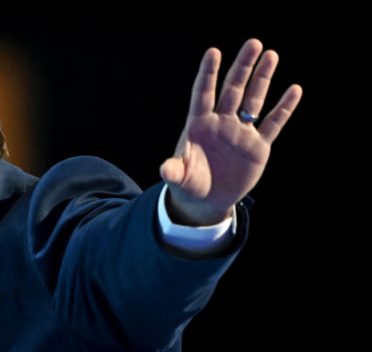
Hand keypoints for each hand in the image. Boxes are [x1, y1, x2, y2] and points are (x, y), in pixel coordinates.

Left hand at [159, 39, 302, 224]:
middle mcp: (221, 123)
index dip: (208, 74)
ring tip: (271, 55)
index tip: (214, 51)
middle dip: (243, 67)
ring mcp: (240, 132)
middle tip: (254, 43)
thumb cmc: (188, 184)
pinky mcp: (257, 146)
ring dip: (262, 79)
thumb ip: (173, 170)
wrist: (207, 200)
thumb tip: (165, 170)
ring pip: (253, 100)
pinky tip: (294, 90)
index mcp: (199, 125)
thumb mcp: (179, 178)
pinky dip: (284, 108)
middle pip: (232, 89)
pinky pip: (273, 123)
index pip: (203, 94)